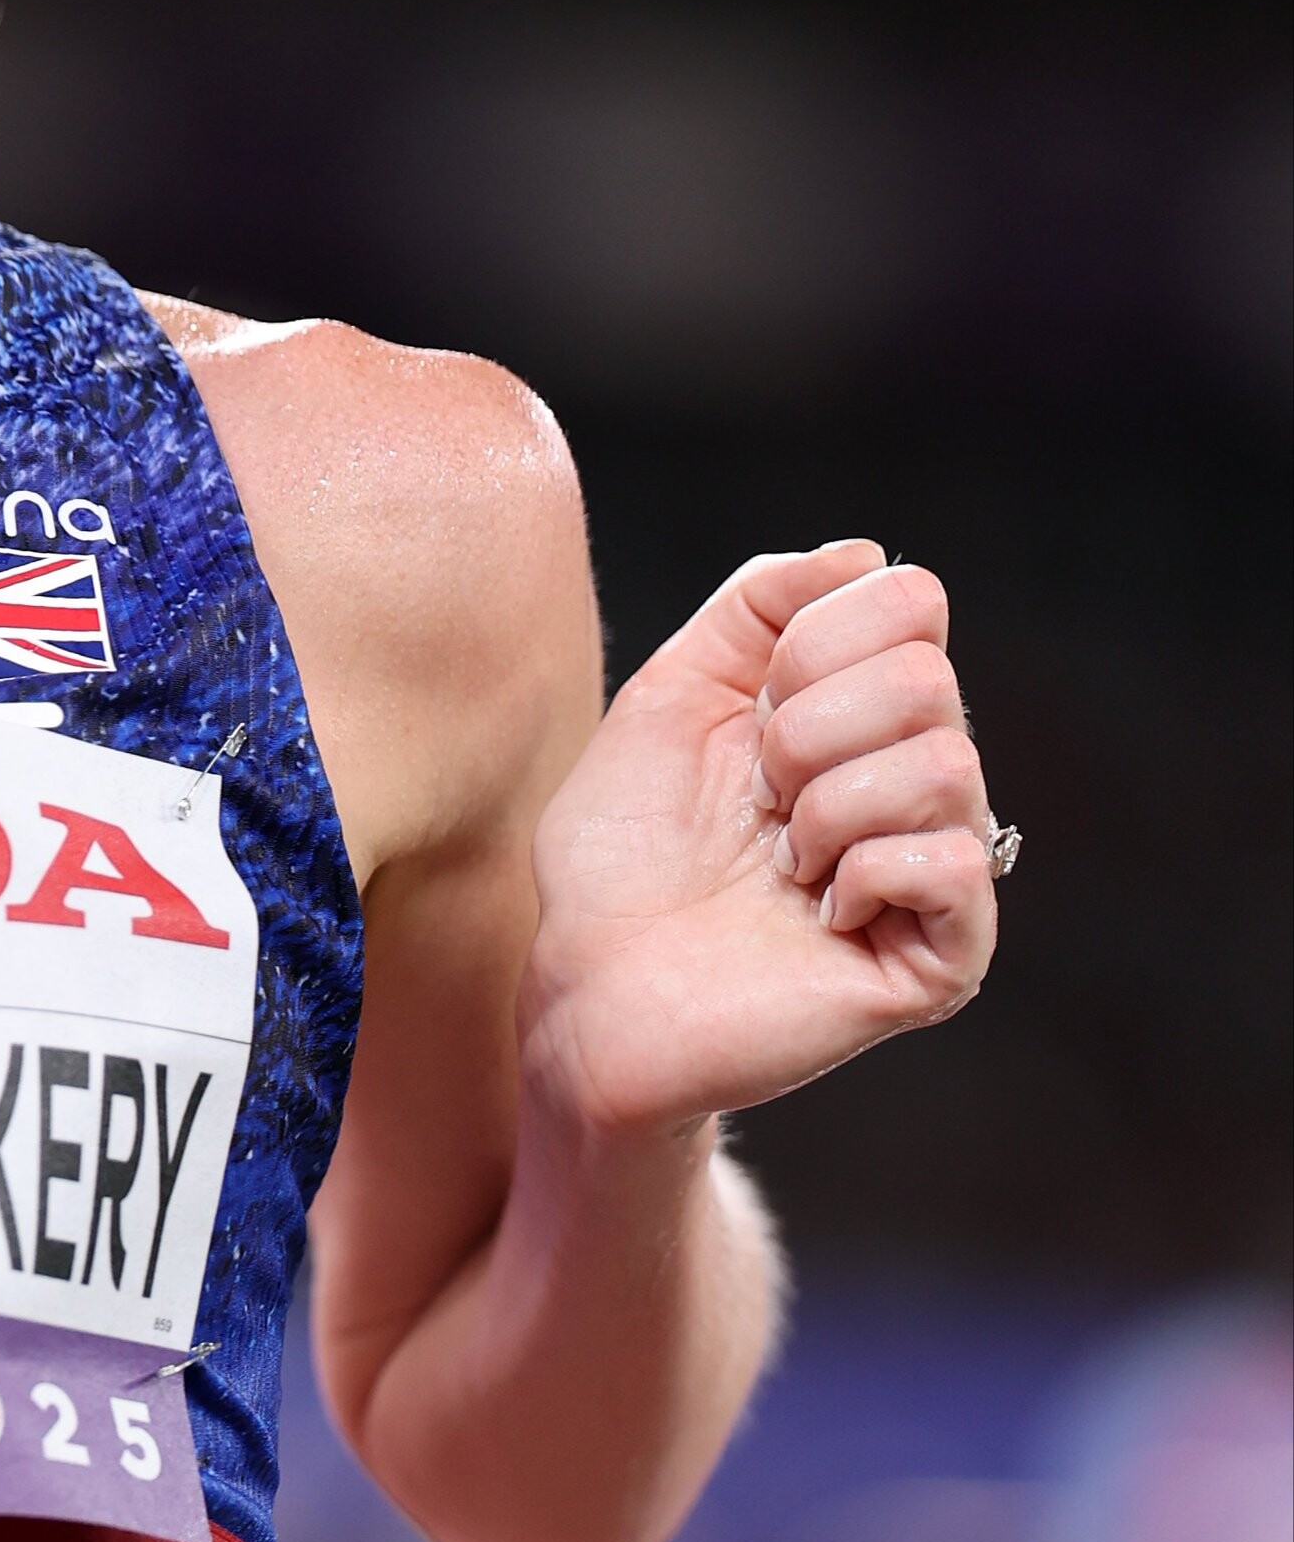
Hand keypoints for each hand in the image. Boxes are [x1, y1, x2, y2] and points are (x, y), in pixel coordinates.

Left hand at [519, 540, 998, 1141]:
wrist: (589, 986)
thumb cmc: (619, 857)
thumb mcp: (668, 696)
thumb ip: (756, 607)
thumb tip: (867, 555)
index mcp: (858, 710)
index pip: (910, 602)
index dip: (810, 645)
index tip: (746, 717)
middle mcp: (913, 779)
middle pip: (927, 678)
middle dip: (804, 734)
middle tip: (757, 807)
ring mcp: (935, 870)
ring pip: (948, 766)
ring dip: (826, 810)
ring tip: (780, 866)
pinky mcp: (941, 959)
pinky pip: (952, 861)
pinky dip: (864, 873)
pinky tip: (819, 912)